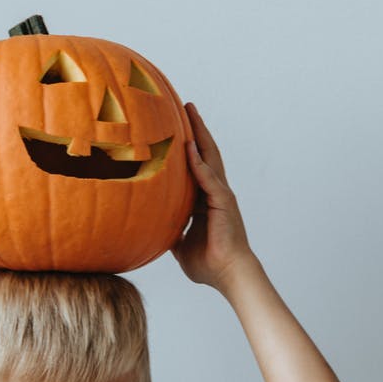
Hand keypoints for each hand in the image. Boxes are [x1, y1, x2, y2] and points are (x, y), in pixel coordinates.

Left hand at [169, 102, 253, 285]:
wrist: (229, 275)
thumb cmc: (209, 265)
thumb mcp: (181, 246)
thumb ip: (171, 233)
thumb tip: (153, 232)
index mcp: (206, 201)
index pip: (196, 166)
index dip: (188, 147)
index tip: (177, 128)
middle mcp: (215, 192)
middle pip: (205, 153)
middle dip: (196, 129)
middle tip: (186, 106)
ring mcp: (220, 195)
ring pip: (209, 157)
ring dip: (199, 134)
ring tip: (190, 111)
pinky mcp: (223, 202)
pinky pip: (209, 178)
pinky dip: (198, 163)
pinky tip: (188, 147)